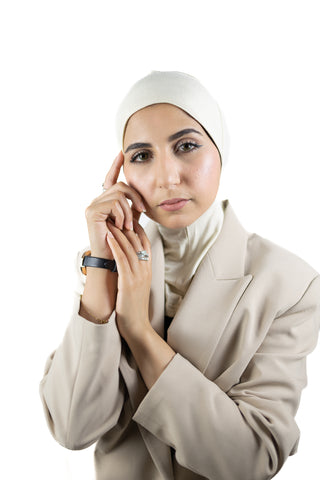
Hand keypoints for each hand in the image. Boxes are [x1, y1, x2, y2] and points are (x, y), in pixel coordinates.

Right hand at [85, 151, 145, 257]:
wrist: (111, 258)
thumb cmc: (120, 242)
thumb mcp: (130, 220)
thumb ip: (134, 208)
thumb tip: (142, 198)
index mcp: (106, 201)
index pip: (111, 179)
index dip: (116, 166)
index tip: (122, 153)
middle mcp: (97, 201)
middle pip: (121, 186)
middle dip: (135, 196)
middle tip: (143, 210)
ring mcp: (93, 206)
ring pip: (119, 195)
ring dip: (129, 211)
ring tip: (128, 225)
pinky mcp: (92, 212)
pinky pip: (114, 203)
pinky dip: (122, 214)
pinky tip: (121, 225)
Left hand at [106, 218, 151, 340]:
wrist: (137, 326)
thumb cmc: (134, 306)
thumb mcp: (137, 284)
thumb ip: (134, 270)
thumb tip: (125, 258)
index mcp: (148, 268)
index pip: (144, 241)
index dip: (136, 226)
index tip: (126, 216)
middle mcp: (145, 269)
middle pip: (136, 241)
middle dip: (126, 225)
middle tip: (115, 212)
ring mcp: (138, 275)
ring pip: (129, 247)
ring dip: (118, 231)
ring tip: (109, 219)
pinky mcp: (129, 283)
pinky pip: (122, 260)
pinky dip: (115, 246)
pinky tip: (108, 237)